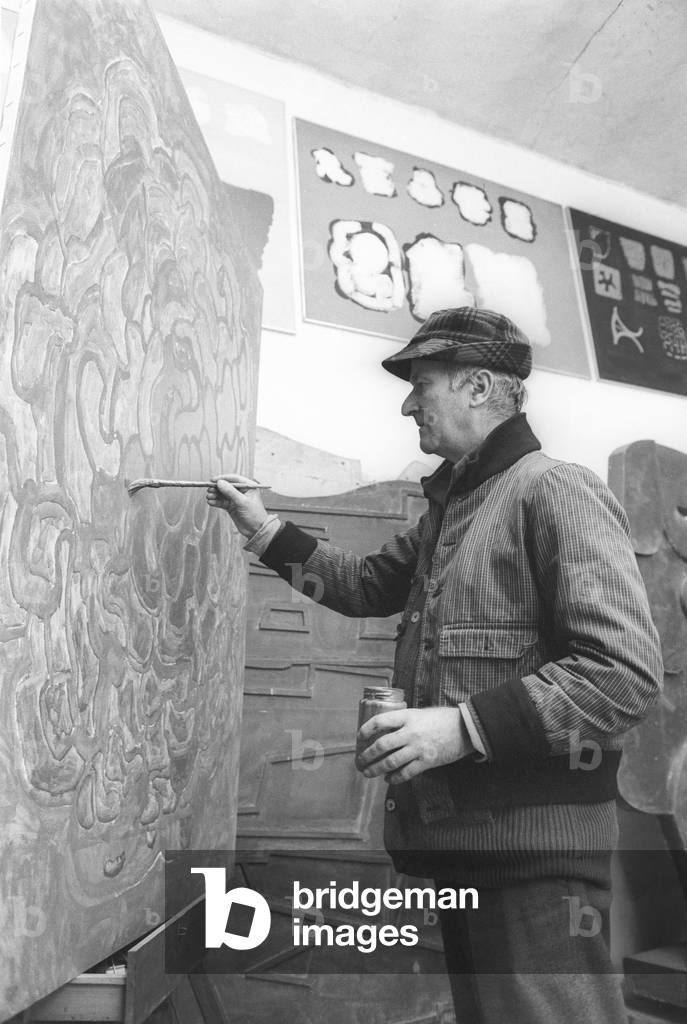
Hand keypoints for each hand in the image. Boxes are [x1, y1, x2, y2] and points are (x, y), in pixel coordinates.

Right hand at [206, 473, 268, 537]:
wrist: (256, 530)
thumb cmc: (254, 515)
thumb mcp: (242, 502)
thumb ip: (230, 492)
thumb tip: (220, 482)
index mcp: (248, 486)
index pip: (234, 479)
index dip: (222, 478)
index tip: (212, 480)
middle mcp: (242, 491)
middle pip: (226, 486)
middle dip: (217, 488)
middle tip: (209, 490)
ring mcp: (236, 499)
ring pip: (223, 494)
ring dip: (215, 495)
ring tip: (209, 497)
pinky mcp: (231, 506)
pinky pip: (222, 502)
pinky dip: (216, 502)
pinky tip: (211, 502)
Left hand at [355, 707, 472, 783]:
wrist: (465, 729)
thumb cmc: (442, 718)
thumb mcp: (420, 713)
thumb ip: (405, 720)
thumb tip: (386, 729)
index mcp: (408, 716)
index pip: (380, 721)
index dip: (366, 729)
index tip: (359, 736)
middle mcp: (411, 732)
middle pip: (382, 745)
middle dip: (367, 755)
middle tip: (359, 761)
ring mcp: (418, 748)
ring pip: (391, 762)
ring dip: (376, 769)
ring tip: (368, 773)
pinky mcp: (427, 761)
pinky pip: (406, 772)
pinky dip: (394, 778)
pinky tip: (388, 779)